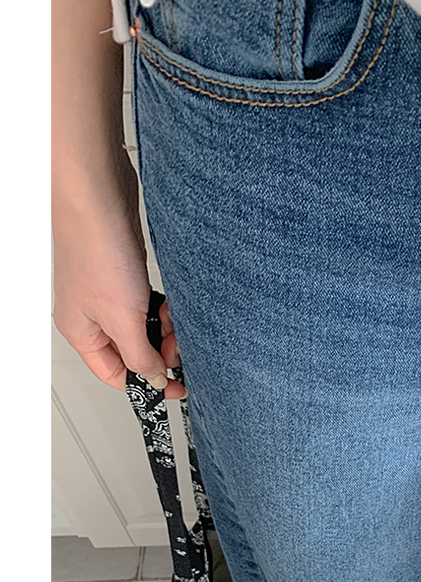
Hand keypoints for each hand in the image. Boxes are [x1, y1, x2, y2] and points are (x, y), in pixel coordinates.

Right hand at [52, 205, 186, 398]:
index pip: (116, 375)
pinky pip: (148, 303)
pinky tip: (170, 300)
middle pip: (133, 350)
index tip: (177, 385)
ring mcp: (107, 294)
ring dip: (165, 327)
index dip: (147, 383)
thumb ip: (140, 355)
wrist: (99, 197)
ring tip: (174, 316)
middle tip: (178, 345)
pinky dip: (163, 306)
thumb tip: (153, 378)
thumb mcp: (123, 319)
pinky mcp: (124, 274)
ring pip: (144, 326)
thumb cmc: (97, 250)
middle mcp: (90, 316)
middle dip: (160, 350)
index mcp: (80, 333)